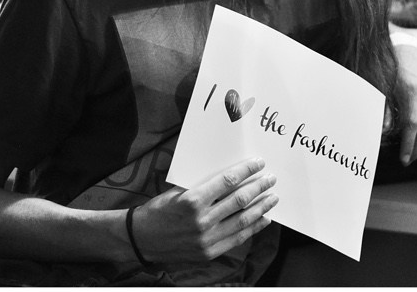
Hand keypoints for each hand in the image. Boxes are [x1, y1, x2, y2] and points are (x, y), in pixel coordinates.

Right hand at [131, 157, 278, 262]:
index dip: (246, 171)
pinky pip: (237, 238)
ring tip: (273, 198)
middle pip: (239, 200)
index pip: (227, 181)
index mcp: (193, 200)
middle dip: (259, 187)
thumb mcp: (178, 191)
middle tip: (271, 179)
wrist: (143, 239)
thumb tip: (230, 175)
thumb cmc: (160, 210)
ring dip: (261, 207)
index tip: (258, 163)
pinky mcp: (209, 252)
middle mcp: (202, 220)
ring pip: (242, 220)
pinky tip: (263, 218)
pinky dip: (253, 228)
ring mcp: (207, 239)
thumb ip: (202, 185)